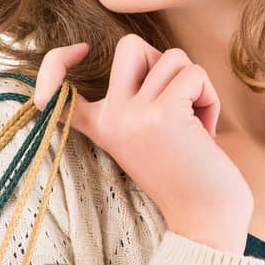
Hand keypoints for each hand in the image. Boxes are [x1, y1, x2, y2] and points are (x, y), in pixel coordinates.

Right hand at [32, 36, 253, 253]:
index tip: (79, 50)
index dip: (57, 60)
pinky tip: (207, 131)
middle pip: (130, 45)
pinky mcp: (163, 113)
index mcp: (99, 126)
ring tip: (196, 125)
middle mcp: (109, 118)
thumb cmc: (185, 176)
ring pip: (172, 57)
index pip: (55, 85)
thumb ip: (134, 99)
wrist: (205, 219)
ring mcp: (132, 115)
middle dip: (163, 62)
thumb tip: (148, 54)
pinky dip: (209, 98)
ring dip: (195, 86)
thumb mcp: (143, 136)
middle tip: (176, 101)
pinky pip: (194, 74)